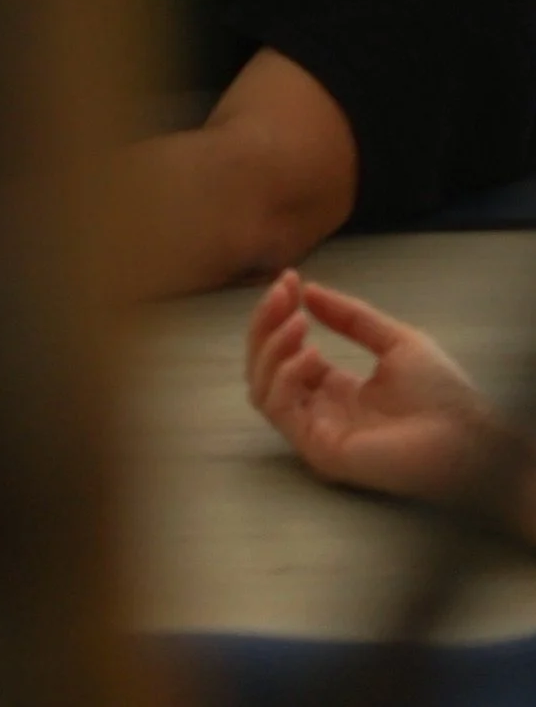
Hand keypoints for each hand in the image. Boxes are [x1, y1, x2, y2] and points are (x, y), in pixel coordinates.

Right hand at [246, 271, 513, 512]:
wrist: (468, 437)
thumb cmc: (442, 395)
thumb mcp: (394, 341)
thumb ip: (351, 318)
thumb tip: (309, 290)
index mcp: (335, 389)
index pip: (285, 352)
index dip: (280, 313)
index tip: (289, 278)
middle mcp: (319, 410)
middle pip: (263, 367)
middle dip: (265, 324)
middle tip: (283, 293)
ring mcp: (317, 432)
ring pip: (261, 388)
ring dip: (270, 348)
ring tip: (298, 323)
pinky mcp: (320, 450)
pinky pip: (280, 410)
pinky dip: (284, 375)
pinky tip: (310, 354)